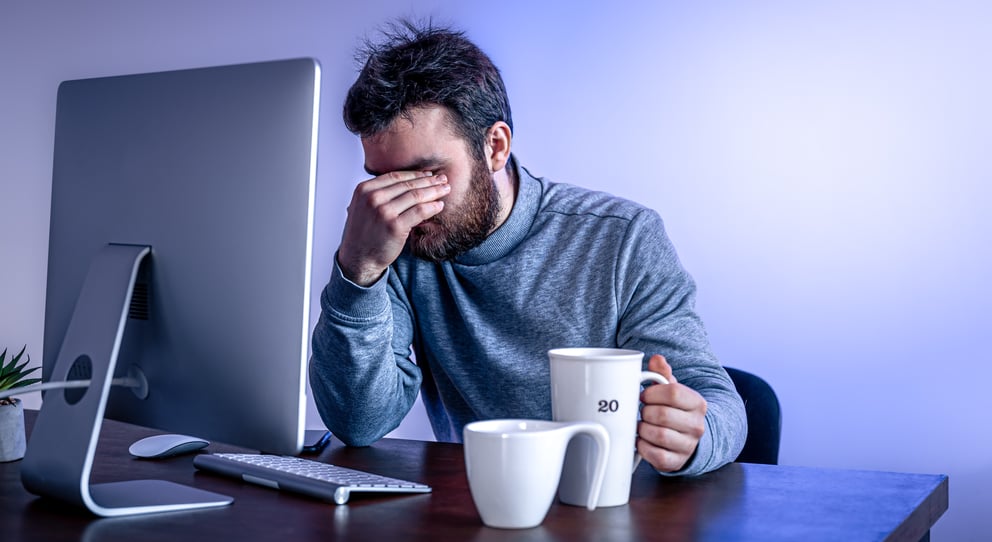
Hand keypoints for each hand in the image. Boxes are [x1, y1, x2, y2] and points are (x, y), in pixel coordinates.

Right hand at [337, 171, 449, 285]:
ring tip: (445, 189)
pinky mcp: (395, 226)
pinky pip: (419, 212)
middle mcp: (373, 198)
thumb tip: (404, 182)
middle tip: (443, 179)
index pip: (395, 176)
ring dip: (434, 191)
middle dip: (428, 181)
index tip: (428, 175)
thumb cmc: (363, 234)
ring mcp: (383, 212)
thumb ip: (378, 193)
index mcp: (364, 189)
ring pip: (416, 196)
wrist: (358, 259)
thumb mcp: (363, 207)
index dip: (415, 174)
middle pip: (407, 185)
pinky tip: (440, 205)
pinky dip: (432, 207)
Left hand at [637, 354, 707, 471]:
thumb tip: (657, 359)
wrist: (689, 438)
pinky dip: (644, 447)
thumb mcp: (671, 390)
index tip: (644, 396)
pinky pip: (656, 455)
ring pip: (659, 435)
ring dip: (643, 429)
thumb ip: (662, 374)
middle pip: (663, 415)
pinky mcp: (677, 462)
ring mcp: (688, 445)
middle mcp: (697, 425)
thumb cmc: (675, 410)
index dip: (652, 393)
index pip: (673, 392)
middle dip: (645, 412)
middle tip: (642, 412)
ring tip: (642, 425)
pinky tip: (642, 440)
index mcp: (697, 403)